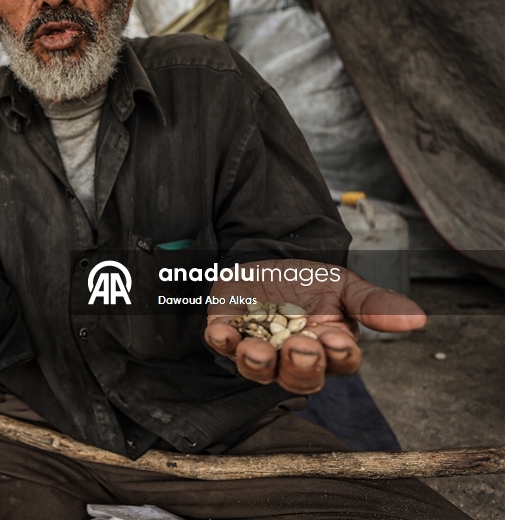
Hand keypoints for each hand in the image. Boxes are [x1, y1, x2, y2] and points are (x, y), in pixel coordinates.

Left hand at [203, 259, 425, 393]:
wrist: (270, 260)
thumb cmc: (312, 282)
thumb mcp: (346, 285)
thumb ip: (375, 304)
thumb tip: (418, 319)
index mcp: (329, 350)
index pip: (340, 364)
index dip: (338, 356)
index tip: (336, 339)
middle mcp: (292, 359)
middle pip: (300, 378)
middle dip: (300, 364)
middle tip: (301, 345)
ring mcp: (258, 350)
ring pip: (258, 371)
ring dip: (256, 363)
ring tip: (255, 349)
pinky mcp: (227, 336)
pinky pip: (221, 347)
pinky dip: (220, 341)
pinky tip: (220, 331)